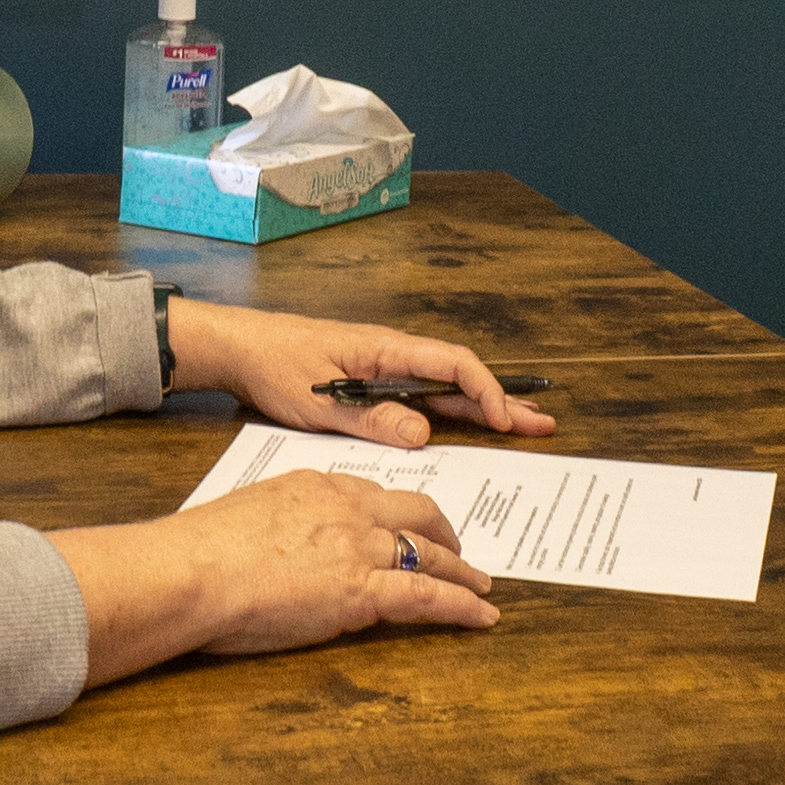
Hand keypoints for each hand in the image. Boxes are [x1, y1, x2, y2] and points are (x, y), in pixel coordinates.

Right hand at [48, 471, 498, 682]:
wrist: (192, 570)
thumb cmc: (200, 551)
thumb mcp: (249, 511)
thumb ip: (283, 520)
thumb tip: (288, 543)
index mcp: (317, 484)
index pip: (375, 493)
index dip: (400, 512)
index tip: (410, 524)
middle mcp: (347, 508)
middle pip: (417, 513)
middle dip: (445, 532)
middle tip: (459, 551)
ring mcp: (358, 547)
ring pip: (429, 553)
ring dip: (462, 572)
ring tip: (482, 588)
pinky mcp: (362, 591)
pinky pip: (427, 596)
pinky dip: (462, 605)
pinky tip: (482, 616)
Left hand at [164, 299, 557, 447]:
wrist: (240, 349)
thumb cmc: (275, 365)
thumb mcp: (319, 401)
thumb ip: (371, 419)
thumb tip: (424, 435)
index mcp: (386, 350)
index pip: (453, 363)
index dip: (484, 391)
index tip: (503, 421)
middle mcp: (393, 356)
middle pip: (460, 376)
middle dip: (502, 399)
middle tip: (544, 423)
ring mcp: (385, 370)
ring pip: (445, 388)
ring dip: (482, 406)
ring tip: (523, 425)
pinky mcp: (373, 384)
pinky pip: (421, 397)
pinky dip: (451, 412)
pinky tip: (467, 427)